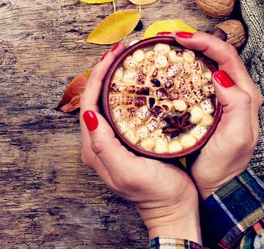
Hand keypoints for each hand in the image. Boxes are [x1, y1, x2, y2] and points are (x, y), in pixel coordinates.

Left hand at [80, 44, 201, 242]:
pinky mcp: (125, 141)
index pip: (88, 103)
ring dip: (113, 79)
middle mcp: (98, 142)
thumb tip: (88, 115)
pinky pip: (119, 109)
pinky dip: (124, 91)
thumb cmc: (155, 194)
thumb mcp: (128, 171)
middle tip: (120, 50)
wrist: (174, 212)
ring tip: (126, 59)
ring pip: (106, 102)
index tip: (113, 55)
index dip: (97, 76)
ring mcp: (111, 141)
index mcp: (95, 147)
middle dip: (104, 71)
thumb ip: (104, 146)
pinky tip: (137, 82)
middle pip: (95, 98)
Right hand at [174, 31, 262, 198]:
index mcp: (245, 97)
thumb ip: (238, 105)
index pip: (227, 57)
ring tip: (162, 47)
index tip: (180, 38)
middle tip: (166, 37)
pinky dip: (180, 69)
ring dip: (185, 52)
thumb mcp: (236, 138)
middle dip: (193, 41)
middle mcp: (233, 94)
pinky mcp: (202, 107)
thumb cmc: (224, 166)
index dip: (205, 42)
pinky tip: (164, 69)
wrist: (214, 189)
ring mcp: (217, 100)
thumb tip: (220, 75)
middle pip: (216, 56)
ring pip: (204, 66)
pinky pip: (193, 81)